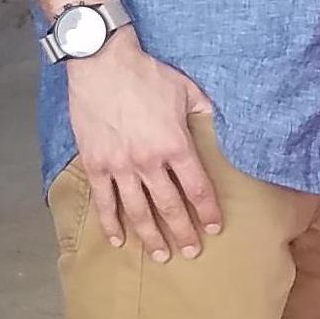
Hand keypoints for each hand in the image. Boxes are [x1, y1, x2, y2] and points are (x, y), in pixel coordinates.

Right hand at [65, 39, 222, 262]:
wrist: (102, 63)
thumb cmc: (146, 74)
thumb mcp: (186, 89)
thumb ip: (205, 111)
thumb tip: (222, 122)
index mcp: (175, 144)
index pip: (197, 188)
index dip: (207, 211)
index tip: (213, 228)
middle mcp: (148, 161)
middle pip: (170, 206)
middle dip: (183, 232)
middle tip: (191, 251)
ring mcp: (120, 166)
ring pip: (138, 211)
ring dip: (151, 236)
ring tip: (161, 255)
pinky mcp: (96, 164)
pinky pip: (105, 201)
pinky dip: (111, 223)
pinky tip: (119, 240)